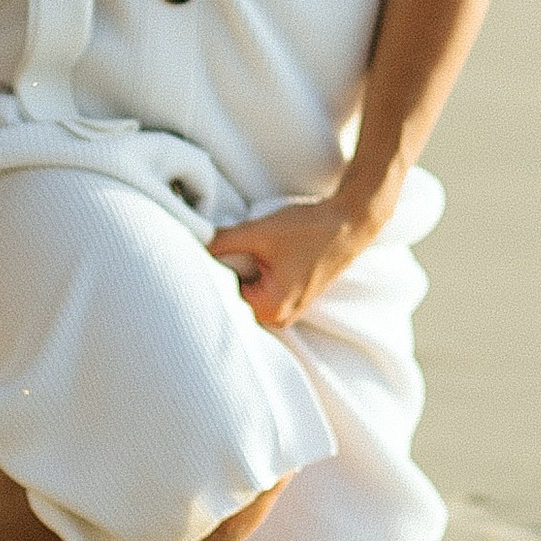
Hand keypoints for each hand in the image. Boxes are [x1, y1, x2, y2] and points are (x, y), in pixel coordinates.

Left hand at [206, 189, 385, 333]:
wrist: (348, 223)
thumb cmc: (309, 229)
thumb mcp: (259, 232)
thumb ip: (222, 242)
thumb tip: (192, 244)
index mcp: (271, 309)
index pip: (221, 299)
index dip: (207, 275)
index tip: (194, 257)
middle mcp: (279, 318)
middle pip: (233, 301)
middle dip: (220, 277)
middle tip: (209, 251)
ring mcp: (287, 311)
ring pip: (245, 296)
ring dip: (236, 275)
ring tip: (231, 253)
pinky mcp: (290, 298)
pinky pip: (259, 292)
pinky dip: (250, 276)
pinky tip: (248, 257)